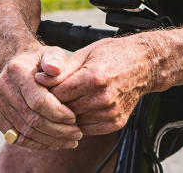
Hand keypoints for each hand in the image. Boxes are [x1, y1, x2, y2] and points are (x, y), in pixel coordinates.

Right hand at [0, 44, 83, 150]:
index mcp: (18, 70)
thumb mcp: (52, 53)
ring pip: (25, 132)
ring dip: (49, 140)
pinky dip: (36, 143)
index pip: (39, 101)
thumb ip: (56, 59)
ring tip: (69, 141)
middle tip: (76, 134)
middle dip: (57, 131)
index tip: (74, 119)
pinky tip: (53, 143)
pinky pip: (16, 137)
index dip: (58, 113)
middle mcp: (3, 86)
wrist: (17, 63)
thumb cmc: (40, 60)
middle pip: (32, 120)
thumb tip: (55, 69)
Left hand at [34, 37, 156, 134]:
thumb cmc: (113, 54)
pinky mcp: (115, 123)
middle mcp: (103, 98)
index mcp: (94, 77)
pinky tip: (83, 106)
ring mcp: (110, 113)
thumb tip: (38, 79)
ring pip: (75, 121)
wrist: (144, 63)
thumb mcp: (86, 53)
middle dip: (57, 102)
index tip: (46, 84)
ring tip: (71, 98)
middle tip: (56, 93)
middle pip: (65, 109)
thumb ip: (62, 69)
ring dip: (69, 112)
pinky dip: (81, 120)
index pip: (58, 93)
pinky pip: (87, 129)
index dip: (48, 89)